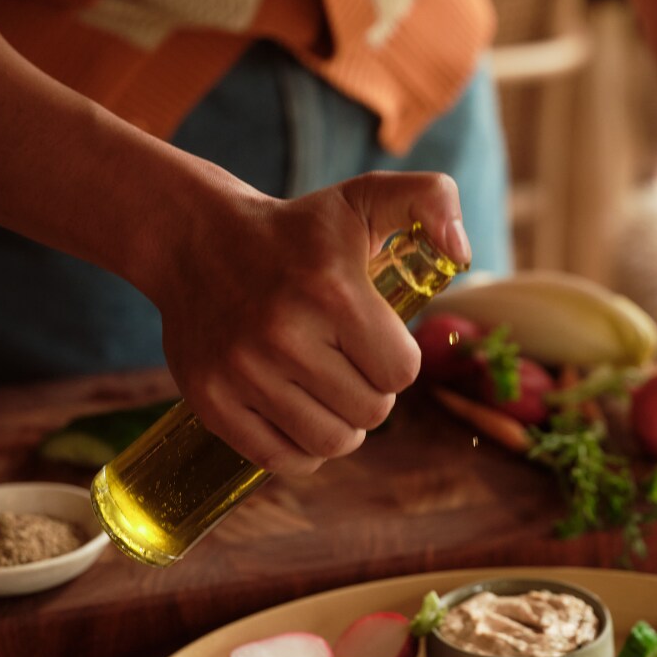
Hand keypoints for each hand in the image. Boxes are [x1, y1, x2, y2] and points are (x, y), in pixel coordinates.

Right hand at [150, 171, 470, 475]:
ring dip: (341, 426)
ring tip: (328, 391)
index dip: (397, 360)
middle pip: (370, 413)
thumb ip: (432, 199)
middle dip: (370, 391)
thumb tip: (461, 251)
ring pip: (330, 443)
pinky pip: (280, 460)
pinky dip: (300, 450)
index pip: (401, 372)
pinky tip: (299, 415)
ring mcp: (243, 371)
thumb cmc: (295, 229)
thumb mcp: (365, 197)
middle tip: (347, 362)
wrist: (195, 240)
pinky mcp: (212, 400)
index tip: (374, 338)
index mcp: (333, 291)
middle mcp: (284, 334)